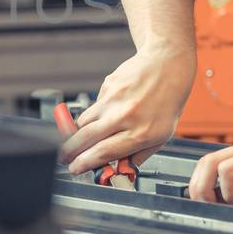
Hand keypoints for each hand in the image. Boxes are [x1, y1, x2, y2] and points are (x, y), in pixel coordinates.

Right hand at [60, 47, 193, 174]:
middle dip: (69, 151)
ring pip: (83, 122)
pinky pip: (93, 106)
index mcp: (142, 133)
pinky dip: (96, 114)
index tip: (75, 168)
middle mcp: (126, 115)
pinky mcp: (107, 86)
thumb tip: (118, 169)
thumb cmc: (167, 102)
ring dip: (78, 134)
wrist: (167, 65)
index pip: (104, 152)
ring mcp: (114, 99)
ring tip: (83, 138)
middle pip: (86, 138)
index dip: (84, 163)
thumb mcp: (161, 136)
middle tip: (65, 157)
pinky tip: (109, 111)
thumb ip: (138, 155)